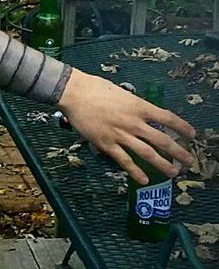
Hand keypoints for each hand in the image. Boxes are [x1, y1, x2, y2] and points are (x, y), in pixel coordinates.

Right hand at [59, 68, 195, 184]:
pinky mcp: (107, 144)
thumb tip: (144, 114)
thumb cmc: (97, 88)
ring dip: (162, 164)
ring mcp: (121, 135)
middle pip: (161, 139)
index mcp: (139, 106)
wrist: (75, 93)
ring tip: (174, 173)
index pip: (167, 118)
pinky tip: (144, 180)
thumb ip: (135, 106)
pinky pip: (124, 161)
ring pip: (147, 153)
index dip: (182, 127)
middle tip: (189, 161)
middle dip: (178, 152)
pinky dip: (135, 172)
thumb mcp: (123, 94)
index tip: (192, 134)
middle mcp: (134, 122)